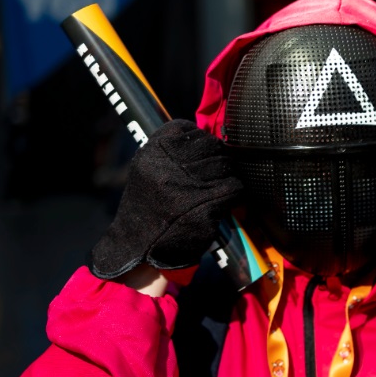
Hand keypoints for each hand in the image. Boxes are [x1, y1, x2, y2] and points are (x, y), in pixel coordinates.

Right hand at [90, 119, 241, 279]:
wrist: (140, 247)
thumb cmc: (150, 209)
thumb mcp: (149, 171)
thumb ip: (172, 152)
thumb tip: (206, 136)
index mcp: (151, 153)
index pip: (188, 129)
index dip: (201, 141)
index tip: (203, 154)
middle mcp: (167, 166)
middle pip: (211, 145)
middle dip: (218, 158)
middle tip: (215, 174)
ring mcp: (185, 186)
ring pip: (226, 164)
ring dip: (227, 176)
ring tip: (217, 189)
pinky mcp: (203, 205)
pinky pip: (234, 187)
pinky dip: (235, 193)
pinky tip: (224, 201)